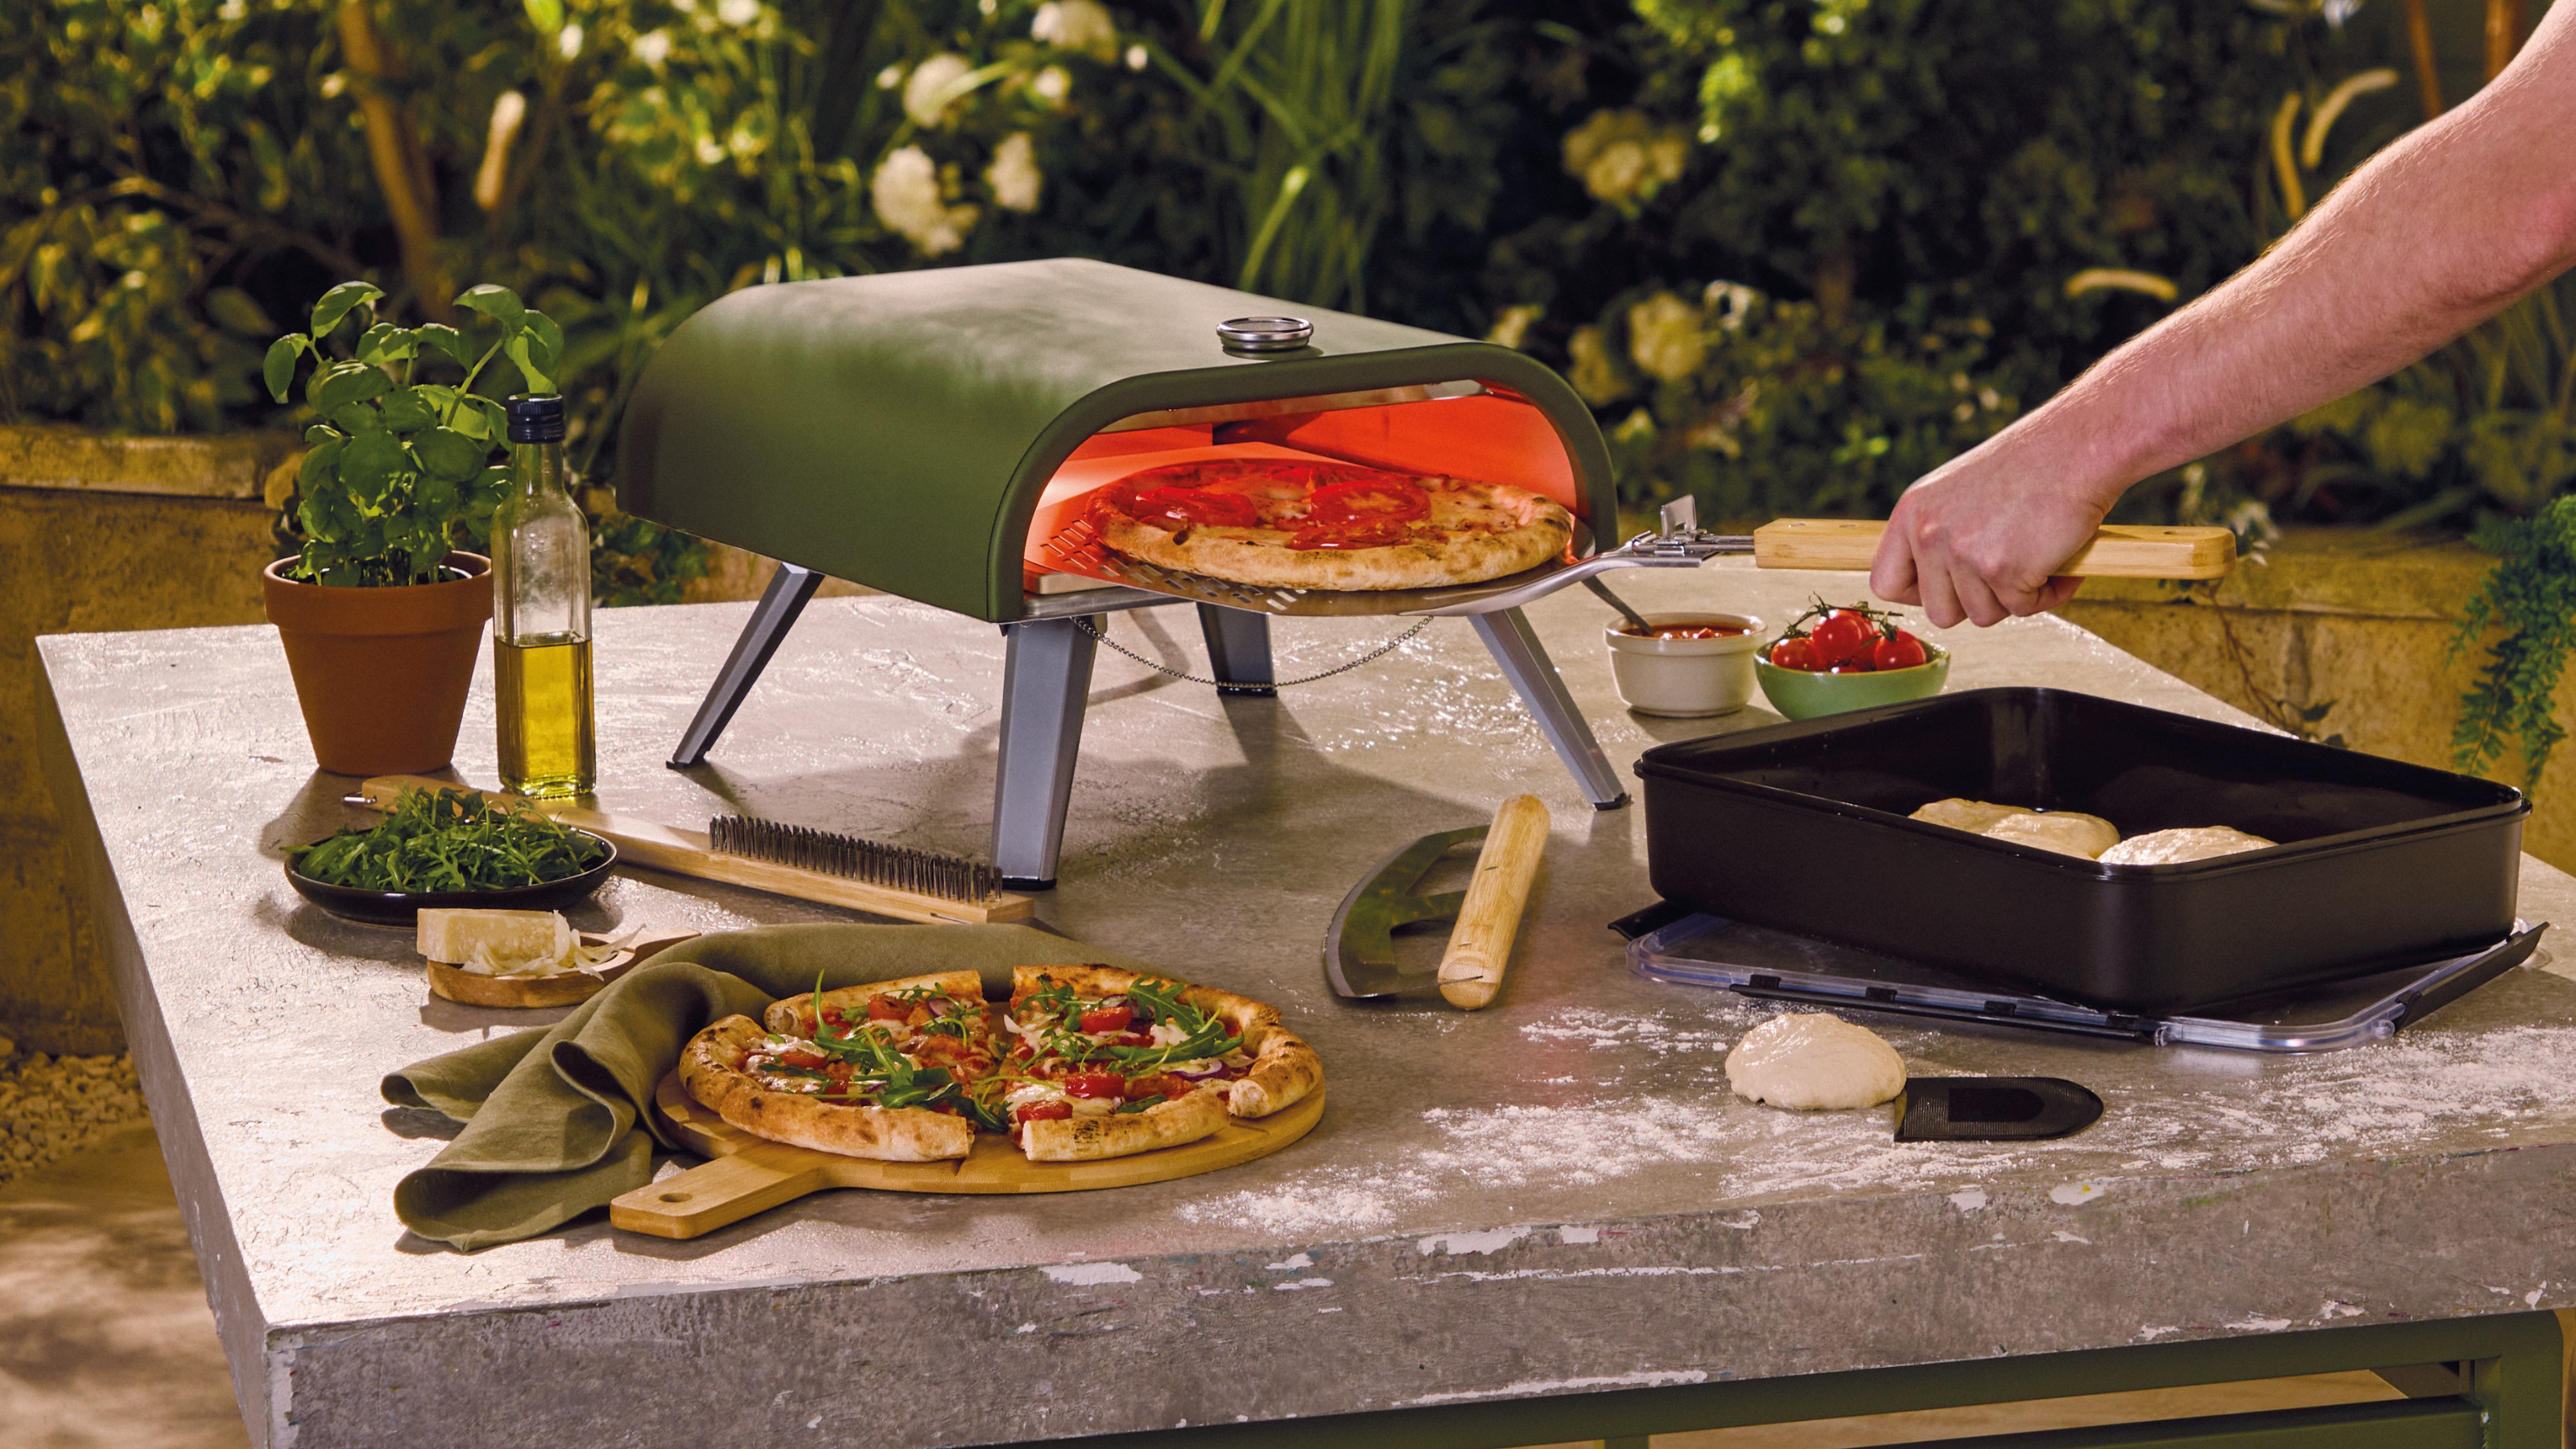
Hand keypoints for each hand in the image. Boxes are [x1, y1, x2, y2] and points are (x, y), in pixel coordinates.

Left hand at [1868, 438, 2115, 626]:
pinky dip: (2049, 593)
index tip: (1948, 589)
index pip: (1885, 583)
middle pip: (1939, 613)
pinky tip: (2061, 561)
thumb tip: (1930, 586)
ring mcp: (1961, 553)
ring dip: (2015, 597)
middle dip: (1977, 602)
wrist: (2078, 445)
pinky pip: (2023, 610)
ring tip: (2037, 558)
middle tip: (2008, 572)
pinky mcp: (2001, 570)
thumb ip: (1937, 534)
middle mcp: (1927, 533)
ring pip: (1982, 616)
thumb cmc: (2031, 467)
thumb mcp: (1958, 492)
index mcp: (1911, 513)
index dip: (1919, 596)